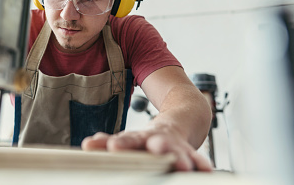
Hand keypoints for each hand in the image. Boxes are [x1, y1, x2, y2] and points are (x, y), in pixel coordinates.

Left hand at [81, 128, 212, 171]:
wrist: (178, 122)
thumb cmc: (146, 139)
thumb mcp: (127, 139)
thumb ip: (106, 143)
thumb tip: (88, 145)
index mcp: (140, 138)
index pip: (130, 139)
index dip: (123, 143)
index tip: (114, 146)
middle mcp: (159, 140)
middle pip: (157, 142)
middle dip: (157, 145)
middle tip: (156, 147)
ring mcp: (176, 146)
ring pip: (179, 150)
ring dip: (180, 156)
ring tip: (182, 164)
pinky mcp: (190, 154)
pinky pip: (198, 159)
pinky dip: (201, 164)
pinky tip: (205, 171)